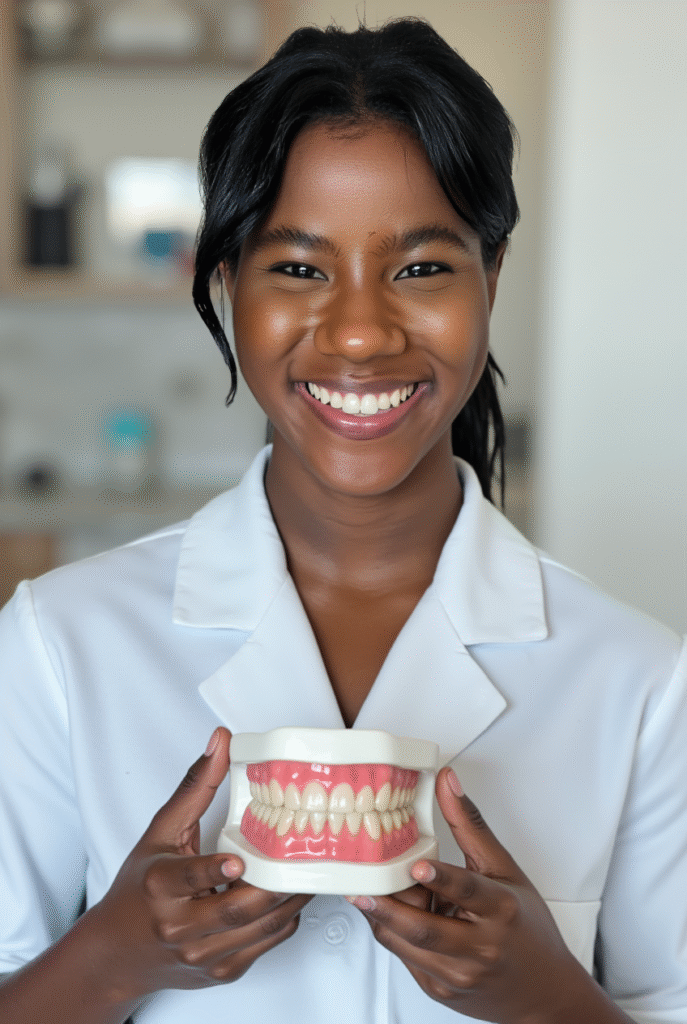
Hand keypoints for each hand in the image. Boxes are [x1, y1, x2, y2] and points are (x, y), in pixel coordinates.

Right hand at [86, 728, 310, 1004]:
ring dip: (291, 899)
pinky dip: (285, 919)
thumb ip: (195, 787)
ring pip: (260, 928)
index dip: (215, 871)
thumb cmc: (139, 889)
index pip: (189, 879)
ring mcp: (201, 954)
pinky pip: (265, 944)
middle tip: (307, 853)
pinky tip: (293, 895)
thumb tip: (221, 741)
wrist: (118, 953)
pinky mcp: (220, 972)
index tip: (237, 861)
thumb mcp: (159, 833)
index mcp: (159, 886)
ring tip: (310, 869)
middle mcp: (178, 926)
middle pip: (239, 909)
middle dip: (278, 883)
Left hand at [347, 767, 595, 1023]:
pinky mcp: (440, 989)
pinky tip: (385, 911)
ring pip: (406, 944)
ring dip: (381, 916)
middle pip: (425, 929)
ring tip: (364, 891)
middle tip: (362, 883)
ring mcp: (458, 975)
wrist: (543, 992)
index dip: (442, 879)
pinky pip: (404, 957)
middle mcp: (480, 948)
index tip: (418, 866)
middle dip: (388, 905)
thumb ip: (471, 826)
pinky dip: (390, 931)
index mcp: (501, 911)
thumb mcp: (506, 871)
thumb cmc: (526, 928)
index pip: (468, 892)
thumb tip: (448, 782)